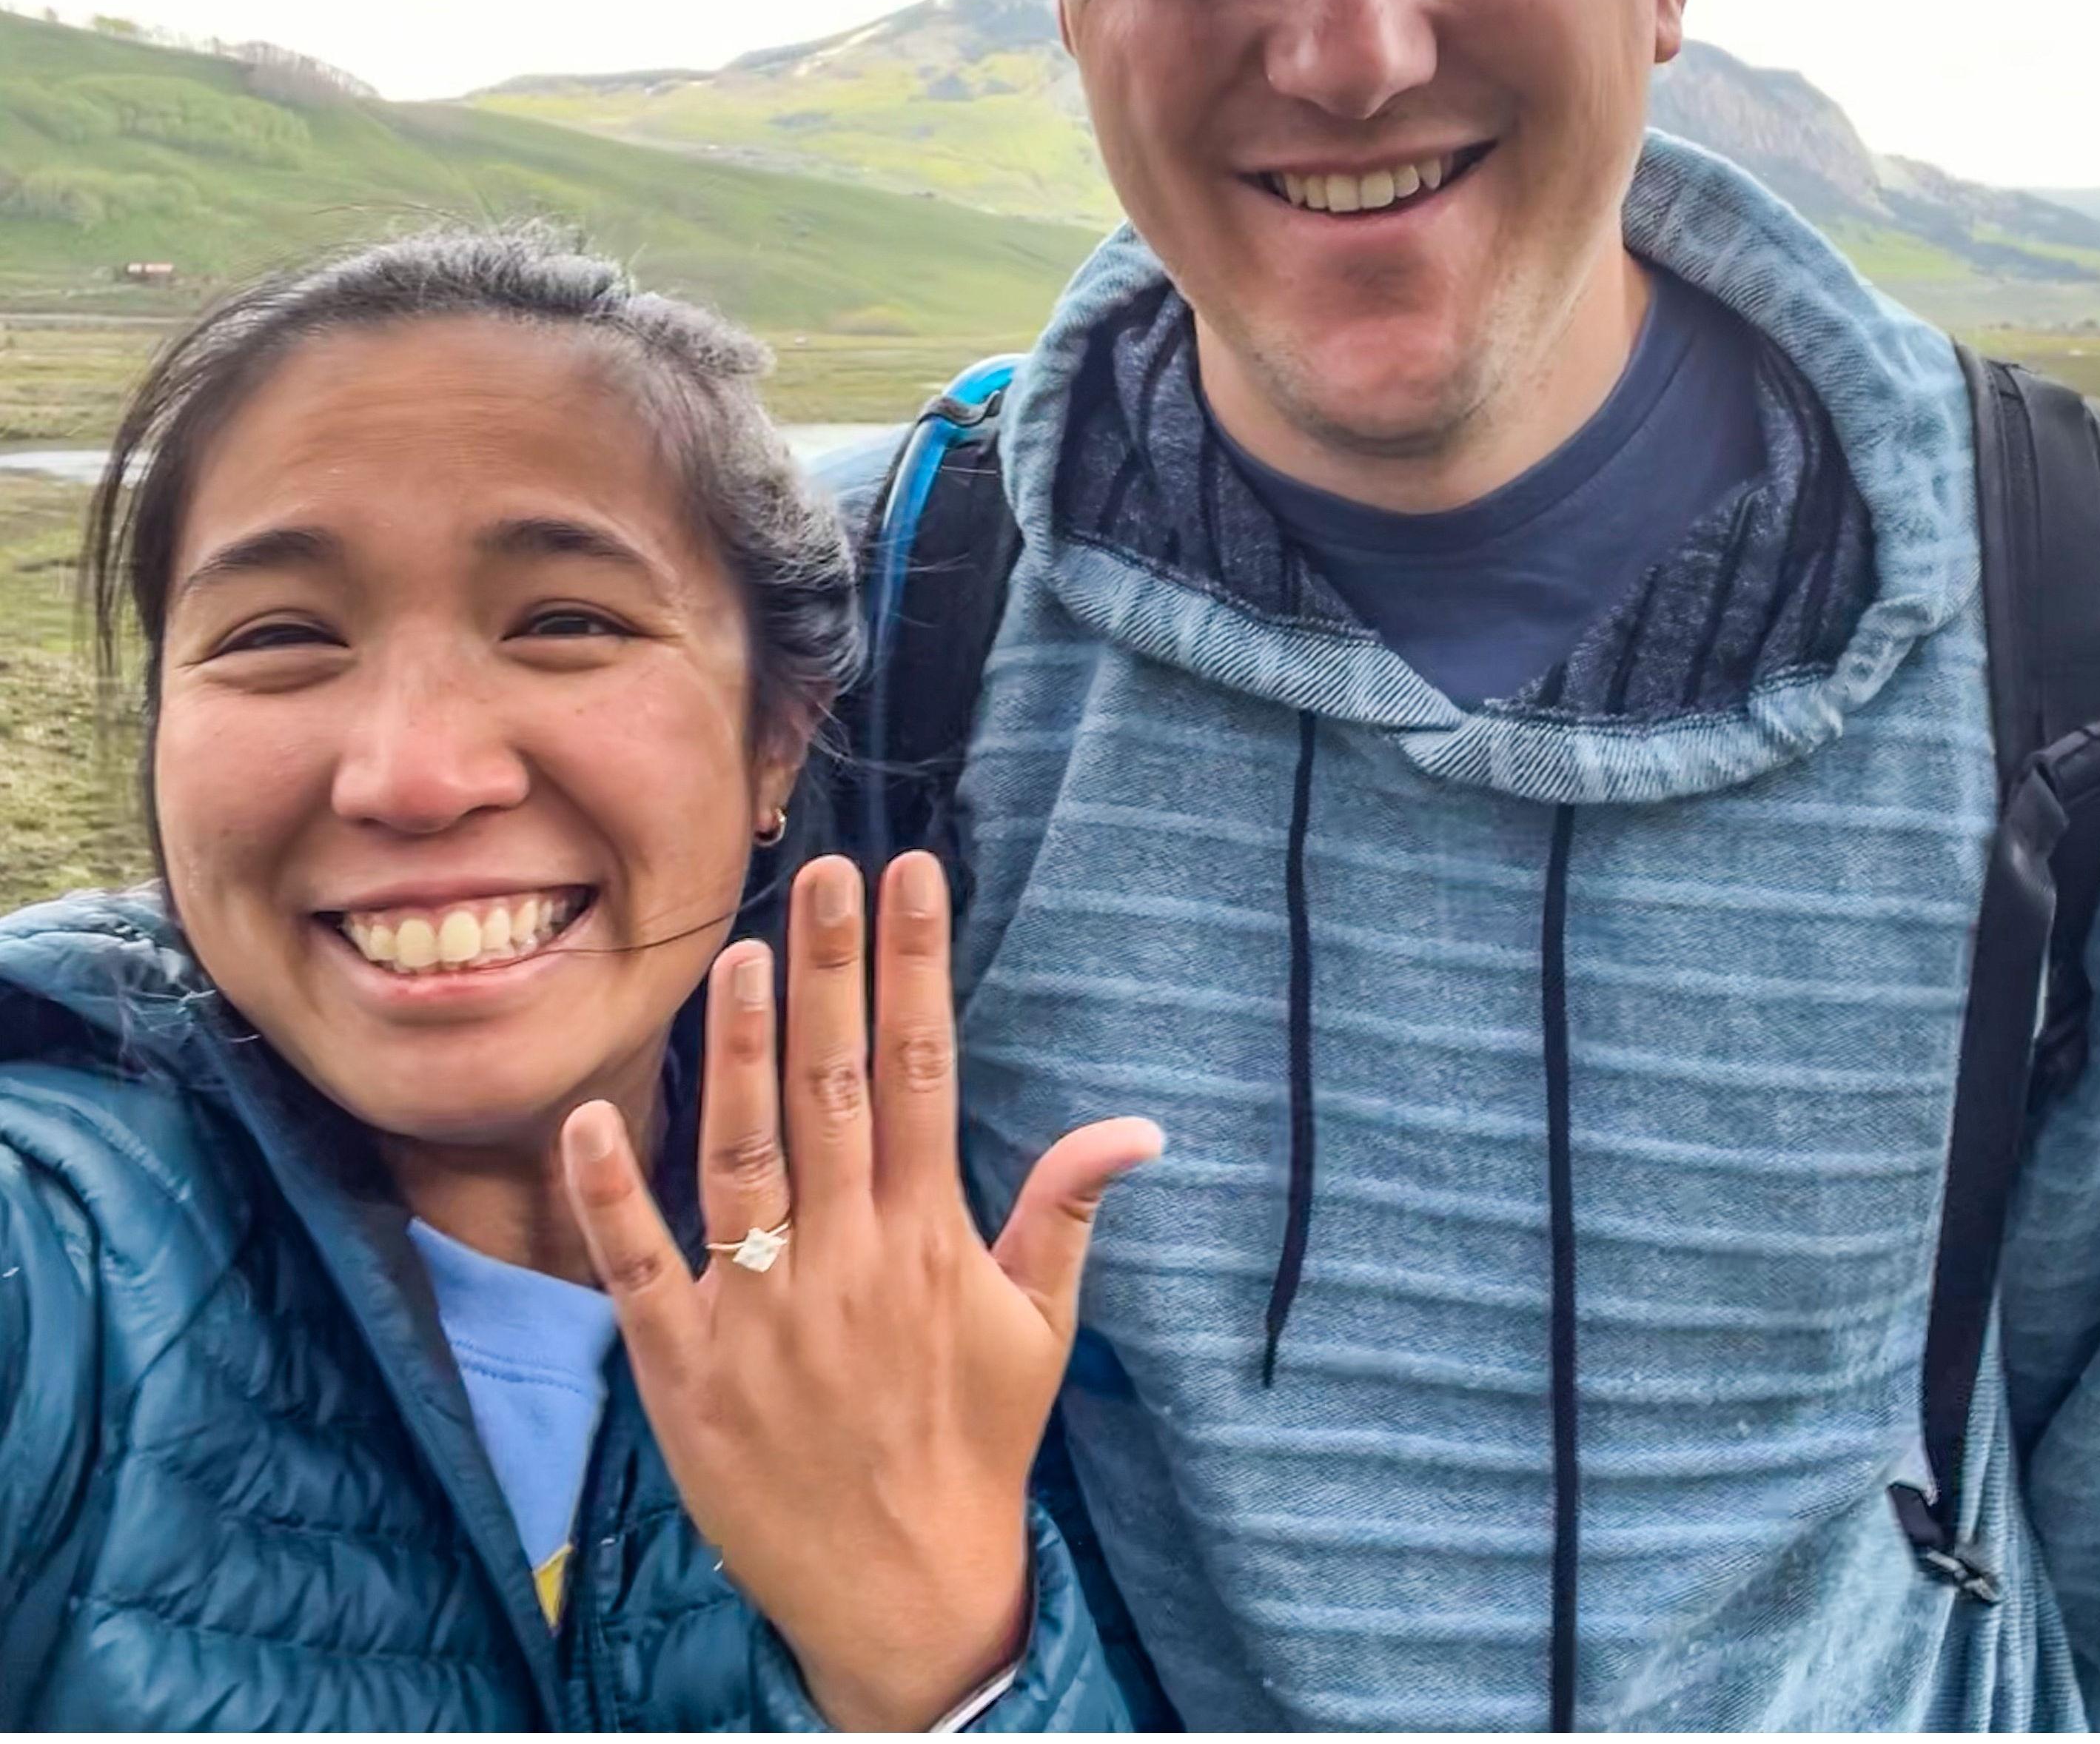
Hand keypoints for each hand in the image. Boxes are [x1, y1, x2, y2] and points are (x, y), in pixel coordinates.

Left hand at [560, 849, 1161, 1731]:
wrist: (903, 1596)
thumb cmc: (975, 1445)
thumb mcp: (1041, 1330)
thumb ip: (1067, 1214)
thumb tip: (1138, 1127)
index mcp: (931, 1241)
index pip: (922, 1072)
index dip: (915, 968)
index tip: (910, 878)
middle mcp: (847, 1261)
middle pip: (835, 1090)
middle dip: (834, 970)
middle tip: (824, 871)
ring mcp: (762, 1313)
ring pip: (743, 1158)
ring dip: (741, 1052)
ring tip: (742, 953)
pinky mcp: (686, 1369)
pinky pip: (640, 1267)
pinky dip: (612, 1194)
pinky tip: (594, 1118)